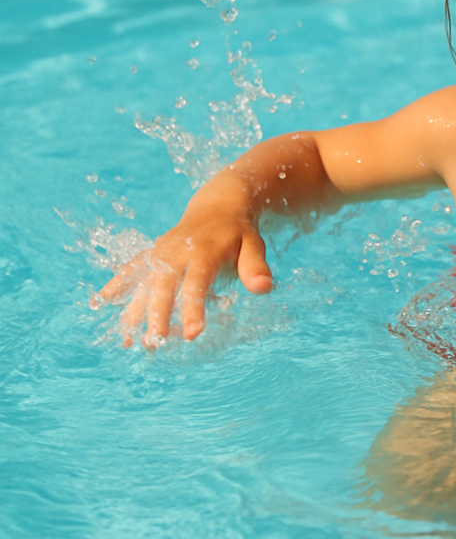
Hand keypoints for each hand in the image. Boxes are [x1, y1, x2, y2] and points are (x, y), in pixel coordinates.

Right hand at [94, 205, 273, 348]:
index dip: (194, 309)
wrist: (218, 205)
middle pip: (164, 286)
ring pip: (143, 282)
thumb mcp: (254, 245)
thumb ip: (255, 266)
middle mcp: (178, 252)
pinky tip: (98, 303)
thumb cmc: (239, 232)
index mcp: (204, 251)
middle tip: (154, 344)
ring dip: (132, 310)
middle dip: (157, 315)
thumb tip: (264, 288)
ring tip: (128, 342)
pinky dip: (115, 284)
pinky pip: (130, 268)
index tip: (191, 335)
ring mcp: (161, 252)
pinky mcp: (152, 253)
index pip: (197, 284)